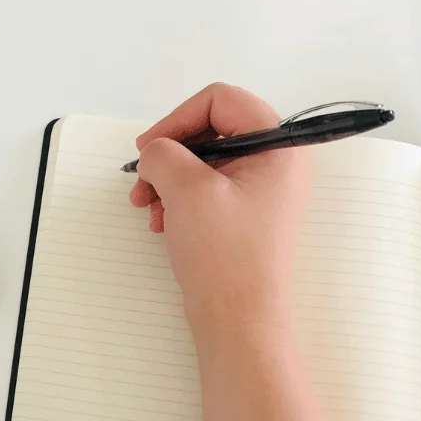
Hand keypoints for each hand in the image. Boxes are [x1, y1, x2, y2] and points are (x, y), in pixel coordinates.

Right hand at [129, 84, 313, 337]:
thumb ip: (164, 153)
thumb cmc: (224, 255)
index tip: (148, 148)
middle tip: (142, 182)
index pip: (221, 100)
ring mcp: (263, 190)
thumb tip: (155, 150)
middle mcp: (277, 162)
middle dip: (169, 154)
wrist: (238, 319)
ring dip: (168, 179)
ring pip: (204, 162)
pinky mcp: (246, 214)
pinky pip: (207, 189)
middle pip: (211, 130)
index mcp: (278, 146)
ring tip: (148, 209)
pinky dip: (179, 199)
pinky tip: (163, 223)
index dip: (177, 118)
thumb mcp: (187, 190)